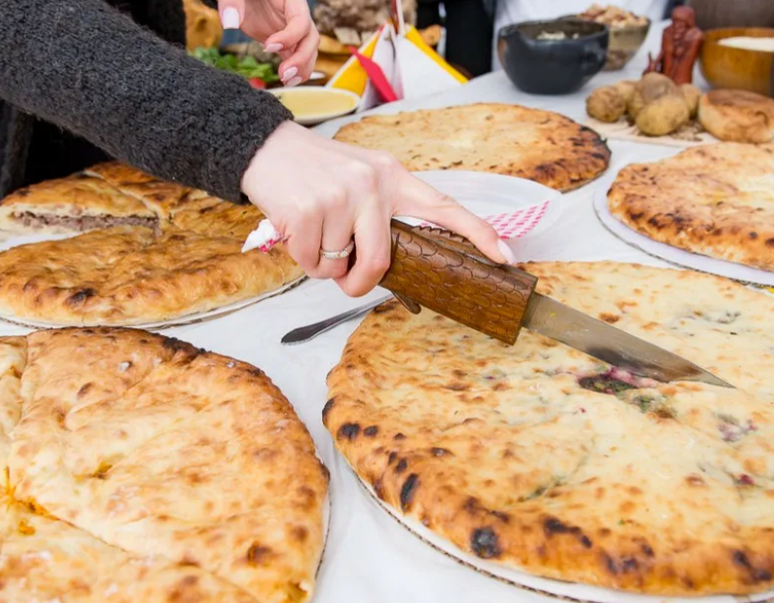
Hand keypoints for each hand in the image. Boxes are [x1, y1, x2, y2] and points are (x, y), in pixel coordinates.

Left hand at [217, 0, 318, 86]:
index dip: (289, 36)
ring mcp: (293, 30)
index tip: (268, 47)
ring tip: (286, 81)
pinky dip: (296, 71)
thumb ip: (232, 4)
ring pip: (308, 50)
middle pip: (310, 38)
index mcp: (290, 0)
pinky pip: (298, 57)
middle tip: (284, 74)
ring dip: (301, 68)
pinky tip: (286, 81)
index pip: (300, 20)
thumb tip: (229, 23)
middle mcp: (297, 15)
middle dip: (301, 58)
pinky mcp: (287, 43)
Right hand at [241, 122, 513, 296]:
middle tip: (349, 281)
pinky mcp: (309, 210)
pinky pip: (312, 263)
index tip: (507, 257)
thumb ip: (381, 216)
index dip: (480, 234)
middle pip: (382, 260)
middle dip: (360, 282)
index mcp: (394, 178)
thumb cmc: (317, 174)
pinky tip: (297, 229)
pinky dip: (303, 259)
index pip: (445, 208)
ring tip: (314, 232)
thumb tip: (389, 268)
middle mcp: (372, 185)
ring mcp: (340, 197)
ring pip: (340, 267)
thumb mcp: (359, 181)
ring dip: (324, 264)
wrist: (266, 148)